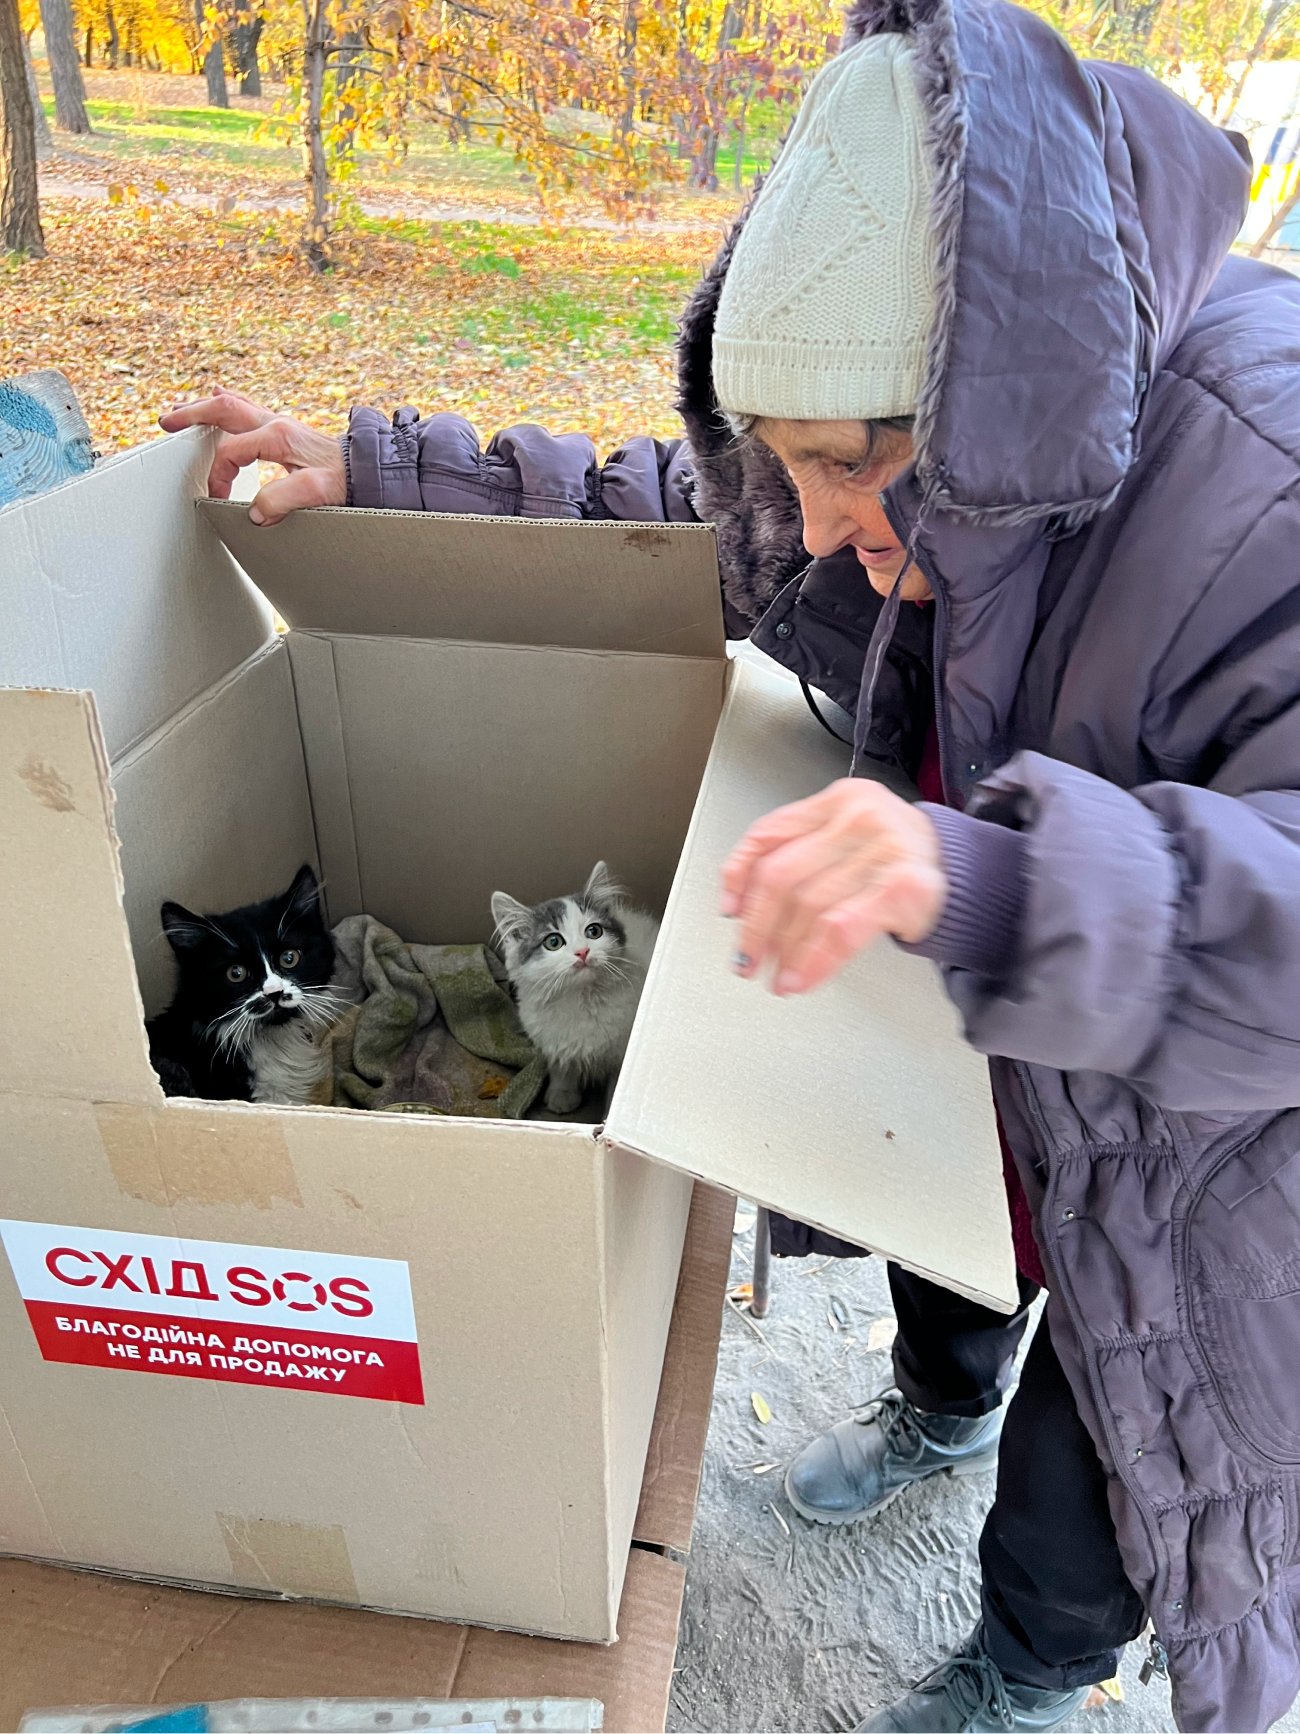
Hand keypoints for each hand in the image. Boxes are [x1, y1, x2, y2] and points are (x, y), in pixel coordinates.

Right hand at [158, 385, 346, 524]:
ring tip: (182, 411)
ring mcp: (280, 424)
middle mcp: (276, 424)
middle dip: (192, 415)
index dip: (218, 476)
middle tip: (167, 422)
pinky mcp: (286, 429)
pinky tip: (221, 396)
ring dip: (205, 408)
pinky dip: (228, 404)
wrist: (371, 471)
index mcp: (277, 437)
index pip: (230, 452)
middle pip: (224, 410)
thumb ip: (282, 500)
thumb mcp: (316, 492)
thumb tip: (255, 512)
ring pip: (234, 406)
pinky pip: (248, 409)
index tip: (218, 497)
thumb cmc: (347, 481)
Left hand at [720, 778, 946, 995]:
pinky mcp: (903, 887)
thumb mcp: (849, 839)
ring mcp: (885, 849)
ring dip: (784, 952)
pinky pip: (841, 930)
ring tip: (776, 975)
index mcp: (840, 799)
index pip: (769, 833)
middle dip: (755, 925)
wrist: (969, 875)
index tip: (728, 911)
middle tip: (746, 958)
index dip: (738, 876)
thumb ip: (801, 855)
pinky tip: (802, 978)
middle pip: (782, 875)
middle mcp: (860, 817)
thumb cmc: (899, 861)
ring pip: (809, 907)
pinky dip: (814, 961)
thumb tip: (740, 904)